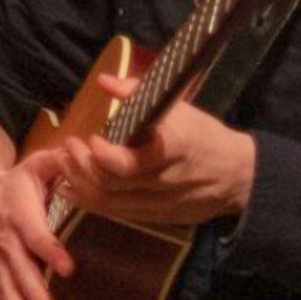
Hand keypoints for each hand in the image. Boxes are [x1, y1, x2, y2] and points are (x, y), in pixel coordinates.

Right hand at [0, 152, 76, 299]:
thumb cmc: (15, 182)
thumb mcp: (34, 165)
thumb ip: (57, 162)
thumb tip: (79, 153)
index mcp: (20, 215)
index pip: (36, 234)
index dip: (51, 250)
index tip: (67, 267)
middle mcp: (6, 242)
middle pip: (18, 269)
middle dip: (29, 291)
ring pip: (4, 289)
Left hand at [54, 82, 255, 227]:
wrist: (236, 176)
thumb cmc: (205, 135)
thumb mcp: (178, 108)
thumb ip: (138, 93)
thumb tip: (104, 81)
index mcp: (172, 150)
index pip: (128, 163)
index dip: (102, 154)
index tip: (92, 137)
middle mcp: (162, 181)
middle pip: (110, 184)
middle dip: (81, 166)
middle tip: (69, 147)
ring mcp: (157, 204)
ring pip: (108, 203)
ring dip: (80, 184)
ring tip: (64, 164)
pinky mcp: (153, 218)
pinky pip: (115, 214)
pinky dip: (89, 202)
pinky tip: (72, 188)